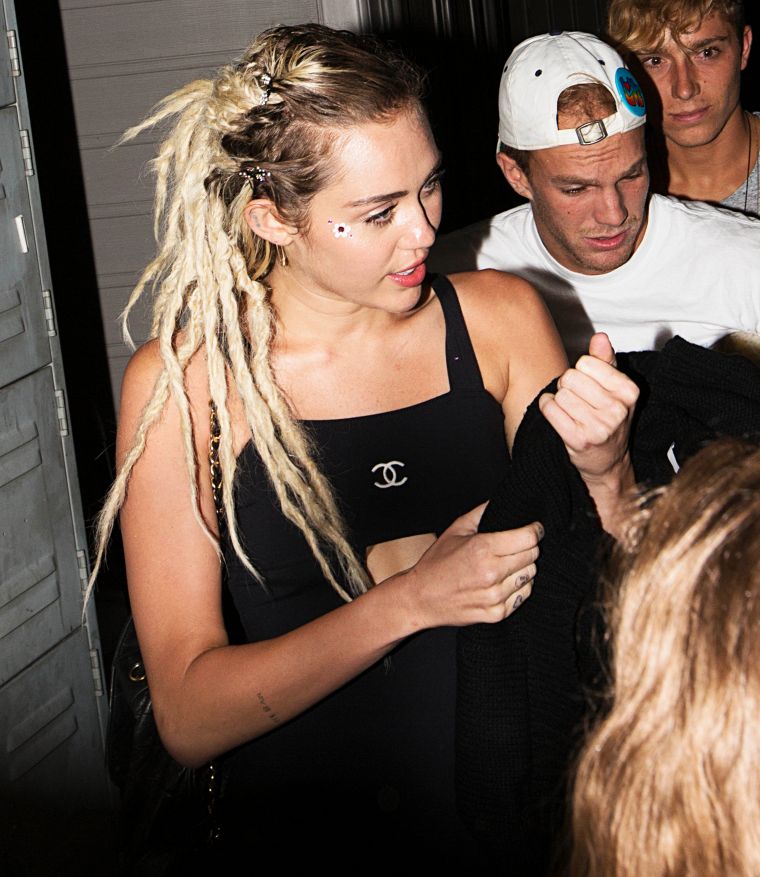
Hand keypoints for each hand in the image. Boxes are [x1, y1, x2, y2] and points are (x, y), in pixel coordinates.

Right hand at [396, 503, 542, 628]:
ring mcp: (495, 596)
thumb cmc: (435, 564)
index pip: (528, 538)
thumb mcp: (455, 530)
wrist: (420, 598)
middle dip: (528, 547)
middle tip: (514, 546)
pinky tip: (501, 582)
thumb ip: (481, 512)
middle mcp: (491, 573)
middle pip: (533, 555)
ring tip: (504, 565)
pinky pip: (523, 595)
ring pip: (530, 575)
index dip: (535, 530)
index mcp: (482, 549)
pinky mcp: (497, 613)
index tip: (535, 528)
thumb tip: (501, 500)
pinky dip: (517, 587)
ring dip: (522, 568)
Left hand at [538, 333, 637, 484]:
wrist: (608, 460)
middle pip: (570, 377)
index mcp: (629, 391)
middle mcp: (617, 409)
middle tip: (577, 400)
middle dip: (568, 385)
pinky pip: (550, 409)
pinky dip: (548, 408)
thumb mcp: (614, 388)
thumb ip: (606, 360)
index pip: (586, 363)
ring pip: (560, 394)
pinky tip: (557, 415)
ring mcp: (599, 427)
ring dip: (559, 400)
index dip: (581, 372)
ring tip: (571, 411)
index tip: (589, 386)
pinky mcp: (580, 440)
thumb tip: (600, 337)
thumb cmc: (608, 417)